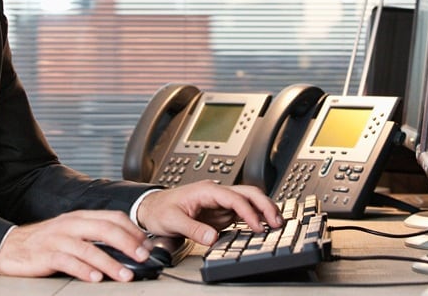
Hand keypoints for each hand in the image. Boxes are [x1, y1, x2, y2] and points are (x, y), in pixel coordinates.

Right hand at [0, 210, 152, 281]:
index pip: (112, 217)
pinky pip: (68, 261)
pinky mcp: (46, 255)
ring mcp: (58, 239)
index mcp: (79, 217)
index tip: (146, 245)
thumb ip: (93, 238)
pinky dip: (84, 270)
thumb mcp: (71, 234)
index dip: (132, 231)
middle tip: (142, 258)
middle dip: (127, 243)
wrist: (9, 247)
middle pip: (105, 229)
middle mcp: (71, 224)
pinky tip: (95, 278)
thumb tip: (124, 250)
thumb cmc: (44, 242)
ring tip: (125, 275)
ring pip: (89, 247)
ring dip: (110, 262)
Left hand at [134, 181, 282, 245]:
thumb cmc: (160, 209)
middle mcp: (216, 193)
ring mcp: (219, 203)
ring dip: (263, 210)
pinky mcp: (219, 212)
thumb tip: (212, 238)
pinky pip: (241, 212)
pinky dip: (254, 218)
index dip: (248, 211)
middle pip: (247, 193)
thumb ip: (193, 229)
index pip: (234, 198)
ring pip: (248, 201)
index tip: (257, 226)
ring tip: (276, 223)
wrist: (151, 208)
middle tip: (276, 221)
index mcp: (206, 190)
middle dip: (264, 205)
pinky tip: (262, 226)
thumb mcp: (173, 220)